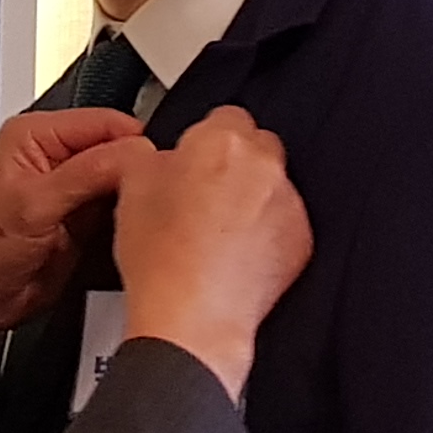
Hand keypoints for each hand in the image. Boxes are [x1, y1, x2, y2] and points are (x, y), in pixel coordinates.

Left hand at [0, 108, 152, 357]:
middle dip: (140, 173)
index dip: (134, 143)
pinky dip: (133, 223)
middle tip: (153, 199)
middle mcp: (58, 158)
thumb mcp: (32, 206)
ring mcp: (74, 192)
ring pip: (126, 184)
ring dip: (138, 201)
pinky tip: (135, 234)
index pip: (105, 123)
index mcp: (38, 136)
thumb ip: (85, 174)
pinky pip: (123, 214)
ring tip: (144, 220)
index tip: (154, 171)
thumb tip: (135, 152)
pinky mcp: (85, 222)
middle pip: (121, 151)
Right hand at [113, 106, 310, 400]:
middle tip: (204, 194)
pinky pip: (285, 221)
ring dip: (252, 197)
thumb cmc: (162, 259)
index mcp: (220, 141)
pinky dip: (268, 231)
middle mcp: (262, 164)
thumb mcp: (131, 189)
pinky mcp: (300, 239)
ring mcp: (287, 202)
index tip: (196, 159)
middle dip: (234, 164)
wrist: (191, 318)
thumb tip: (166, 158)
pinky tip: (236, 253)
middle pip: (255, 145)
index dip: (205, 139)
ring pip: (272, 184)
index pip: (225, 114)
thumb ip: (153, 157)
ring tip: (218, 232)